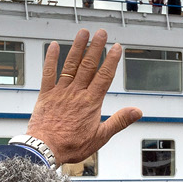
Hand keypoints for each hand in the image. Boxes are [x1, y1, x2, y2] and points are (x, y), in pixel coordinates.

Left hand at [26, 29, 141, 163]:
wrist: (45, 149)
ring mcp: (60, 91)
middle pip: (88, 65)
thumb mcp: (100, 136)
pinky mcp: (46, 94)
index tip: (116, 47)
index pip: (104, 76)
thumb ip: (119, 121)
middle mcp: (76, 93)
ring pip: (70, 65)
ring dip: (77, 47)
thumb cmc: (72, 145)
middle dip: (96, 47)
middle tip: (101, 32)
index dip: (111, 60)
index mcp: (91, 102)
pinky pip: (48, 73)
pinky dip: (50, 59)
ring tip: (83, 33)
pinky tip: (53, 46)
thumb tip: (137, 111)